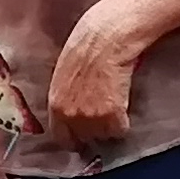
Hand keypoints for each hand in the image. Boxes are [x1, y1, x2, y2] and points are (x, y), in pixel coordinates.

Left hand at [45, 3, 143, 145]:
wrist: (107, 39)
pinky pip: (120, 130)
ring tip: (113, 104)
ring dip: (110, 126)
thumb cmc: (85, 47)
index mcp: (55, 105)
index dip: (73, 139)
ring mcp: (92, 118)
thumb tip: (71, 112)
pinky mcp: (113, 115)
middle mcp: (72, 116)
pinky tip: (122, 104)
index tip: (81, 139)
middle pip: (85, 139)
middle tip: (101, 116)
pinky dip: (124, 122)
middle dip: (93, 131)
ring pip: (104, 136)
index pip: (61, 138)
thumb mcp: (62, 75)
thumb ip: (64, 99)